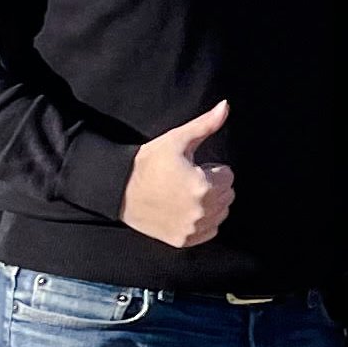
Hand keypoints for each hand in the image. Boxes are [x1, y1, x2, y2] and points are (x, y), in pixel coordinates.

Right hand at [122, 101, 234, 247]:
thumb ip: (206, 125)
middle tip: (187, 179)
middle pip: (227, 195)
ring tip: (184, 194)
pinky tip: (183, 210)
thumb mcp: (177, 140)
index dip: (211, 169)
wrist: (119, 189)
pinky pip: (209, 231)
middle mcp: (201, 212)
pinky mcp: (183, 241)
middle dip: (213, 186)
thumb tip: (226, 106)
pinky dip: (202, 222)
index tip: (192, 168)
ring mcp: (192, 229)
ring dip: (210, 204)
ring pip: (220, 214)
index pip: (228, 175)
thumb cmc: (148, 163)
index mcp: (203, 187)